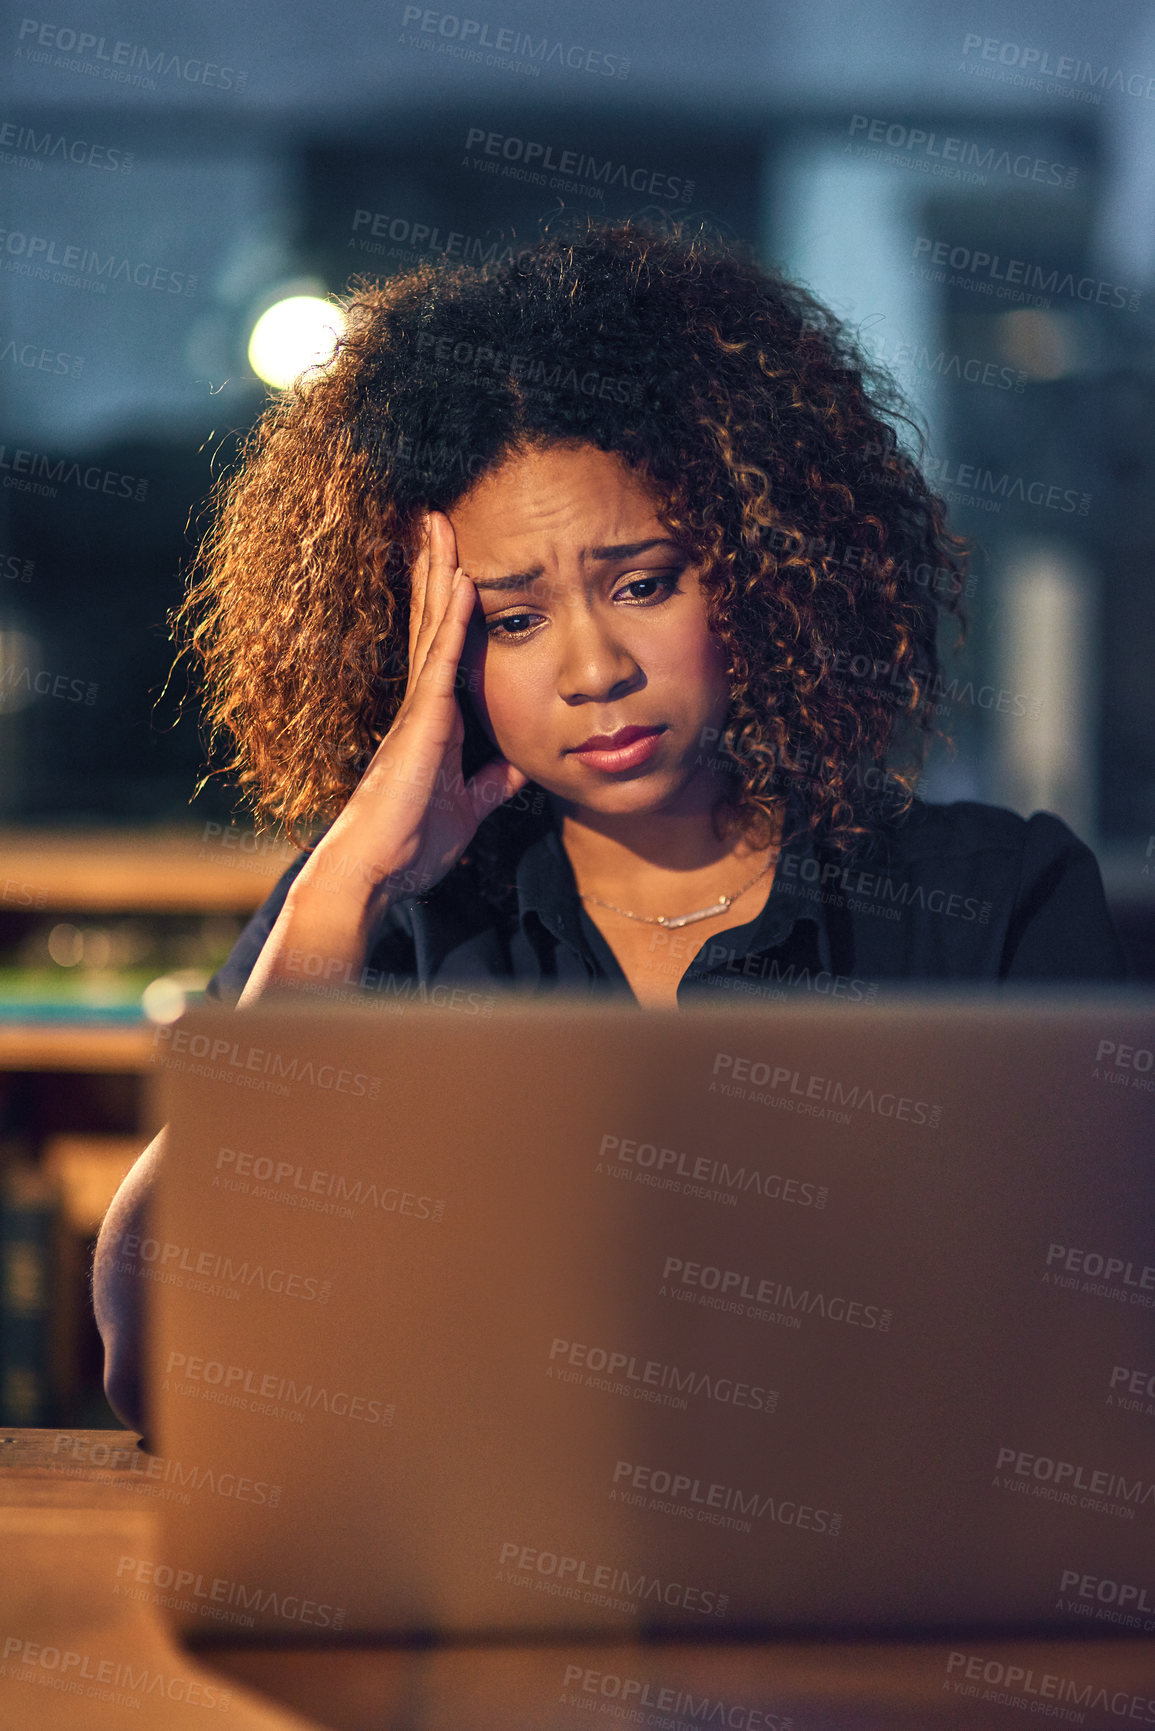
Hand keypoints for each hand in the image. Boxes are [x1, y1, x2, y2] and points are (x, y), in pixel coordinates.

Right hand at [293, 510, 528, 920]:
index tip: (450, 559)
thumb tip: (517, 766)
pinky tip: (460, 580)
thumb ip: (490, 782)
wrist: (377, 871)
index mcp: (430, 721)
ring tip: (439, 522)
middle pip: (430, 620)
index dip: (443, 601)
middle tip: (435, 515)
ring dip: (438, 573)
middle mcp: (420, 705)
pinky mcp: (423, 722)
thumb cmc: (412, 845)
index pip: (440, 647)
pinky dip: (452, 619)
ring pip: (431, 625)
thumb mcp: (469, 807)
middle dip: (433, 568)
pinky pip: (442, 660)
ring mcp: (418, 709)